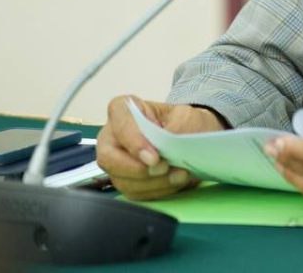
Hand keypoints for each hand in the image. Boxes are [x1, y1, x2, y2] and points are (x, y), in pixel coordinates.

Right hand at [96, 95, 223, 199]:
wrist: (194, 139)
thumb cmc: (185, 122)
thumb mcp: (186, 117)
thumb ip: (175, 128)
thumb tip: (165, 147)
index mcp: (125, 110)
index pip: (119, 120)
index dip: (132, 140)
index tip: (153, 157)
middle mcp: (113, 136)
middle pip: (108, 157)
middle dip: (137, 169)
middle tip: (163, 168)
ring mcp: (116, 161)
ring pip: (121, 180)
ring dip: (153, 182)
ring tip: (179, 175)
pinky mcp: (126, 180)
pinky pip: (134, 192)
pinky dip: (157, 190)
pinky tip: (174, 182)